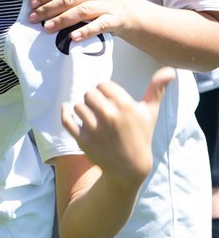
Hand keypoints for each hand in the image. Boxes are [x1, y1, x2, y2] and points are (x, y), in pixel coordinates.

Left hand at [29, 0, 129, 40]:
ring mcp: (107, 4)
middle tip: (34, 18)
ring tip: (47, 28)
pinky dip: (85, 31)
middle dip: (49, 9)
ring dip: (63, 20)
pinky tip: (72, 37)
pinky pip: (98, 26)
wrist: (126, 11)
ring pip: (82, 11)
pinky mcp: (114, 19)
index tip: (33, 3)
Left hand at [61, 67, 174, 184]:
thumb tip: (170, 69)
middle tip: (102, 111)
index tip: (112, 102)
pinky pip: (67, 120)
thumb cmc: (140, 136)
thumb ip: (157, 89)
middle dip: (94, 100)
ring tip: (93, 118)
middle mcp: (108, 115)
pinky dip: (65, 113)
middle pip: (89, 93)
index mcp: (124, 105)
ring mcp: (94, 128)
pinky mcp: (83, 140)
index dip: (106, 93)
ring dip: (83, 110)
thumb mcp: (150, 112)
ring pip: (78, 106)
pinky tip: (67, 109)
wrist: (130, 168)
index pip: (103, 85)